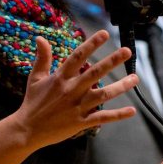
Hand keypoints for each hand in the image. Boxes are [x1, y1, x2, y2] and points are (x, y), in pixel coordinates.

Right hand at [16, 31, 137, 147]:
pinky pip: (102, 117)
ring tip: (135, 78)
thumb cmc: (32, 102)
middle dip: (112, 61)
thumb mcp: (35, 78)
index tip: (105, 33)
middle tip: (127, 51)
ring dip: (121, 86)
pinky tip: (132, 111)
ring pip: (103, 95)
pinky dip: (118, 115)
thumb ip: (42, 58)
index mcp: (61, 78)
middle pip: (95, 73)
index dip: (92, 44)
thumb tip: (40, 38)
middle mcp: (71, 90)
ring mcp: (78, 106)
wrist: (27, 129)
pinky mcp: (81, 122)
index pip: (78, 57)